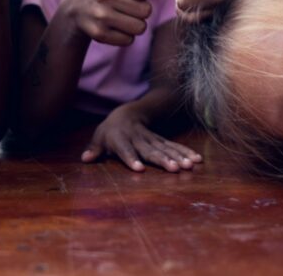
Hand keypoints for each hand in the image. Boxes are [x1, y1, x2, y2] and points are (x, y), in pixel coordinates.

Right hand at [62, 0, 151, 44]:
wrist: (73, 12)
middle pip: (145, 10)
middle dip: (139, 10)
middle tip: (124, 5)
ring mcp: (99, 16)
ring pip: (139, 27)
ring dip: (134, 24)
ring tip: (120, 16)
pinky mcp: (98, 35)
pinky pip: (128, 40)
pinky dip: (124, 36)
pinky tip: (113, 27)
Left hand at [81, 106, 201, 171]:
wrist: (127, 113)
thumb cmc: (110, 130)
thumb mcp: (99, 137)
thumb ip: (94, 149)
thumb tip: (85, 159)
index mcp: (121, 139)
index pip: (126, 150)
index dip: (132, 158)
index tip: (139, 169)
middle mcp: (138, 139)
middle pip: (151, 150)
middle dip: (163, 159)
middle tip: (175, 169)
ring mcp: (152, 139)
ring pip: (166, 148)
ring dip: (179, 156)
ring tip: (189, 165)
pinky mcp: (161, 140)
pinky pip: (174, 146)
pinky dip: (186, 152)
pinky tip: (196, 159)